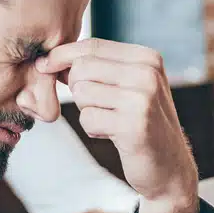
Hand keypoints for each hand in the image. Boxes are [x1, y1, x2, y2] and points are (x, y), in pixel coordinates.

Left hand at [36, 39, 199, 212]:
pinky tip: (114, 135)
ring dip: (87, 111)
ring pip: (82, 93)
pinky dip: (93, 129)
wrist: (169, 166)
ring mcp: (142, 98)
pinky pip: (88, 119)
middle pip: (82, 67)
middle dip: (77, 88)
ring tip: (110, 121)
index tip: (44, 66)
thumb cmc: (140, 124)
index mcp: (147, 58)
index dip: (62, 55)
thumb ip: (100, 68)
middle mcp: (148, 73)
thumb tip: (51, 59)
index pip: (92, 46)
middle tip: (96, 106)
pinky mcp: (133, 125)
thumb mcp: (128, 87)